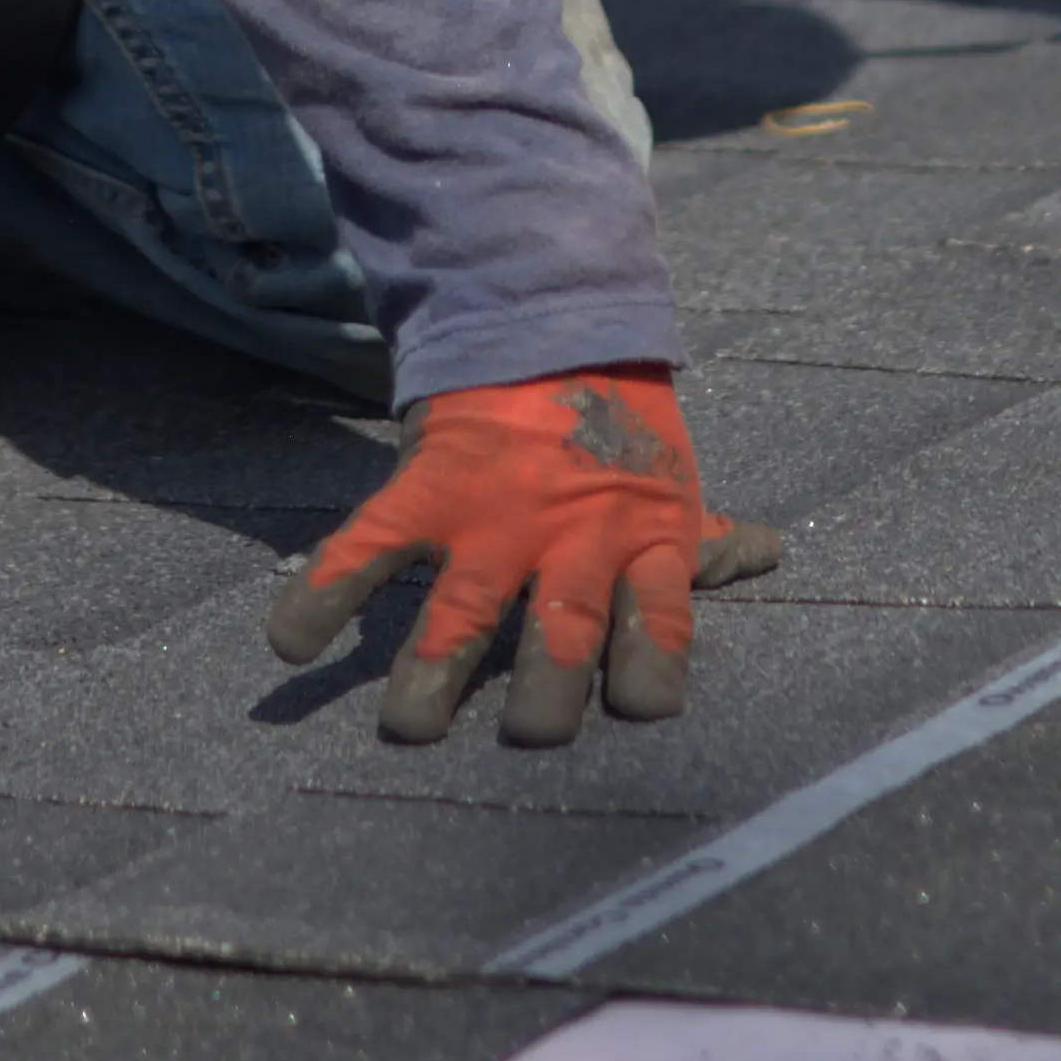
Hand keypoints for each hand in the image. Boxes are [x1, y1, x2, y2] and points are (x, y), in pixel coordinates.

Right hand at [266, 370, 787, 747]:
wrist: (544, 320)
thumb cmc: (613, 425)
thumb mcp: (665, 478)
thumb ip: (702, 536)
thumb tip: (769, 554)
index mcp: (642, 542)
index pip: (660, 626)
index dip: (653, 673)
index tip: (637, 714)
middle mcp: (570, 537)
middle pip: (565, 634)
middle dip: (546, 698)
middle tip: (528, 740)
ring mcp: (493, 515)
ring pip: (464, 610)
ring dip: (433, 673)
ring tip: (409, 727)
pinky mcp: (426, 488)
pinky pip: (367, 547)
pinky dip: (324, 593)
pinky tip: (291, 646)